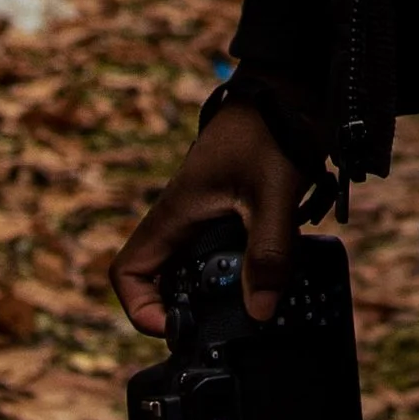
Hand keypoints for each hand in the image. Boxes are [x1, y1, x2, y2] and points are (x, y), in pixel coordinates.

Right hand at [112, 98, 302, 334]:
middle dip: (185, 311)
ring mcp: (207, 216)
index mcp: (175, 215)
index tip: (176, 327)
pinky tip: (272, 280)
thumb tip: (259, 311)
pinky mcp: (231, 213)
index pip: (129, 272)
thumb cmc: (269, 129)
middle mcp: (184, 220)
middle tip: (222, 329)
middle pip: (164, 281)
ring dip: (217, 293)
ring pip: (196, 270)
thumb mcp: (272, 193)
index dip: (140, 308)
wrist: (290, 90)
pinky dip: (241, 273)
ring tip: (250, 310)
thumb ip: (269, 251)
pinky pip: (224, 255)